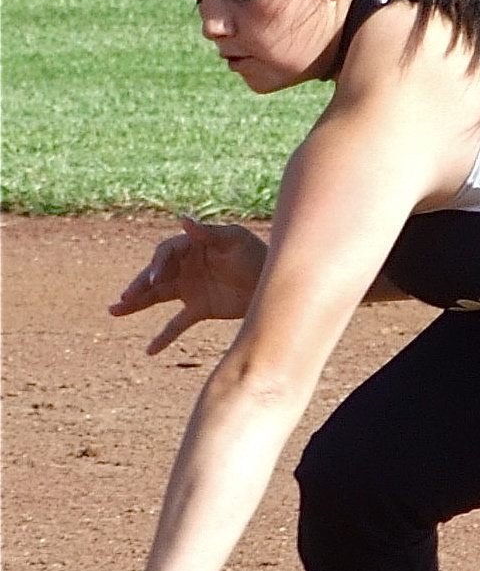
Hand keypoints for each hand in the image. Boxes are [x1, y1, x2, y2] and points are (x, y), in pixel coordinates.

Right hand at [109, 215, 267, 354]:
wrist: (275, 284)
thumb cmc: (256, 255)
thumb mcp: (234, 240)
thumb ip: (207, 233)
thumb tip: (182, 219)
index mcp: (191, 247)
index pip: (164, 254)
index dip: (157, 266)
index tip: (154, 280)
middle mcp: (186, 267)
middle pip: (155, 276)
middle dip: (138, 286)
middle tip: (123, 297)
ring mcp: (191, 289)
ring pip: (157, 298)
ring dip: (137, 304)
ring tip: (113, 311)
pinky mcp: (200, 309)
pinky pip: (176, 324)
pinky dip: (164, 337)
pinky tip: (149, 351)